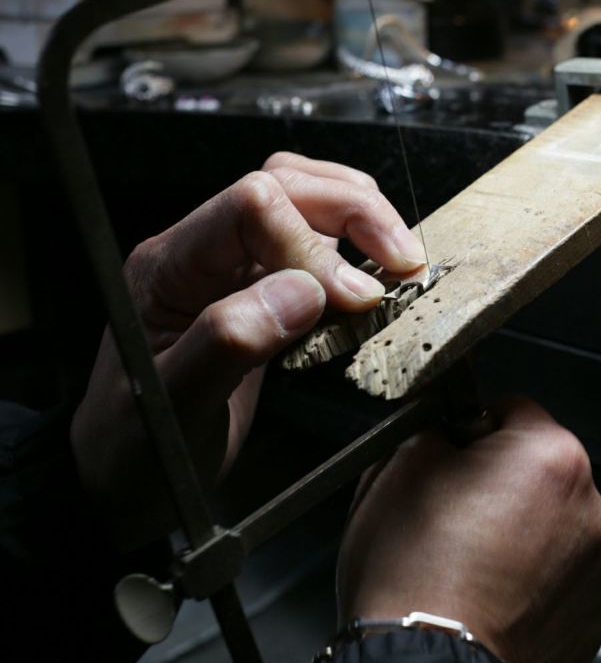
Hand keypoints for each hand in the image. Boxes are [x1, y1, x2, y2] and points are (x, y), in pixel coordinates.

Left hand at [71, 152, 425, 545]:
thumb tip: (304, 291)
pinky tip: (375, 272)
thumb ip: (230, 341)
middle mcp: (203, 252)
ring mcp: (234, 267)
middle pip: (285, 184)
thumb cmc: (140, 448)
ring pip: (303, 198)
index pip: (250, 207)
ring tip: (397, 257)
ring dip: (358, 216)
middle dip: (353, 212)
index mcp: (169, 267)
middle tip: (403, 259)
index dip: (313, 244)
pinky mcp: (262, 288)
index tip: (357, 298)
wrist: (135, 478)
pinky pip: (313, 242)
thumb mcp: (175, 407)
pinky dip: (355, 246)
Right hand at [337, 396, 600, 662]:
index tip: (456, 450)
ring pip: (552, 520)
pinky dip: (533, 572)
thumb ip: (434, 429)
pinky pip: (560, 571)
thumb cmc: (413, 573)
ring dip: (522, 525)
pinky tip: (492, 586)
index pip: (513, 408)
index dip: (474, 426)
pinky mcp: (591, 615)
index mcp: (549, 457)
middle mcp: (591, 508)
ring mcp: (597, 567)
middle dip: (502, 477)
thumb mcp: (399, 466)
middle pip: (540, 466)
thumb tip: (446, 429)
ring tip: (472, 555)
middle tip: (456, 507)